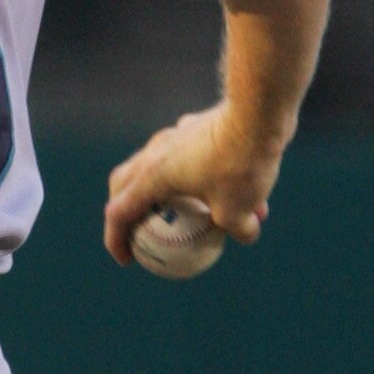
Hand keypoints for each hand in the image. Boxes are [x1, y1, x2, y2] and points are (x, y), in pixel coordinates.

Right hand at [103, 106, 283, 267]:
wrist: (257, 113)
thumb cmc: (239, 164)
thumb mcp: (239, 211)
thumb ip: (238, 229)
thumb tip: (246, 234)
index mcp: (152, 177)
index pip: (118, 213)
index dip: (116, 240)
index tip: (128, 260)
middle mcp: (155, 153)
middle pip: (125, 183)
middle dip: (126, 209)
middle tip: (139, 230)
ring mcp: (174, 135)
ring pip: (158, 166)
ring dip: (169, 192)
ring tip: (191, 212)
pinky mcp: (195, 126)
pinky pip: (187, 154)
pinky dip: (197, 175)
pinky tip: (226, 184)